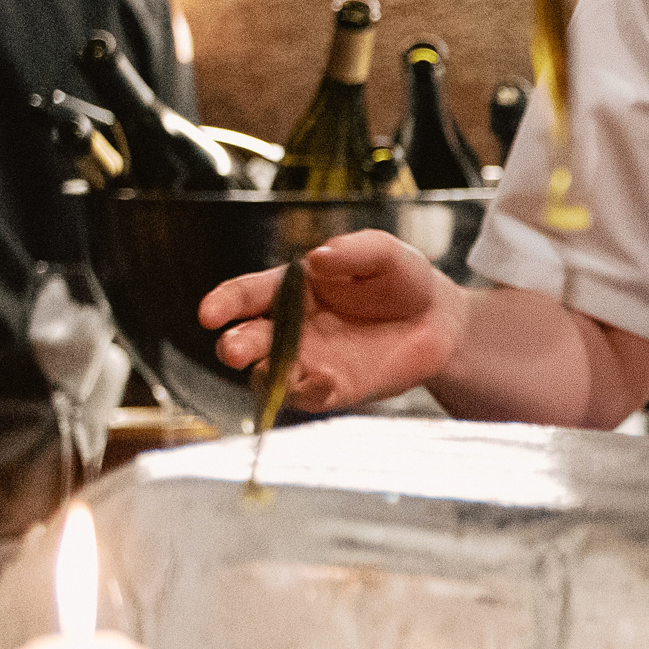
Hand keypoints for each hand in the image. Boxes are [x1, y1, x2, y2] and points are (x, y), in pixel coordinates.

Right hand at [199, 229, 466, 412]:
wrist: (438, 319)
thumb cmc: (401, 280)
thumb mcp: (384, 253)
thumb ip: (354, 251)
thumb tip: (319, 257)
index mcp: (289, 289)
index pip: (245, 295)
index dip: (224, 303)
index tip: (210, 313)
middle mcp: (289, 328)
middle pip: (248, 339)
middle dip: (235, 345)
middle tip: (234, 350)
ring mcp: (308, 360)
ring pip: (268, 375)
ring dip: (267, 376)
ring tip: (281, 371)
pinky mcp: (332, 388)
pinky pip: (309, 397)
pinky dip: (310, 393)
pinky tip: (324, 382)